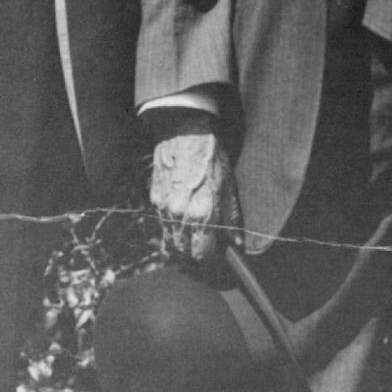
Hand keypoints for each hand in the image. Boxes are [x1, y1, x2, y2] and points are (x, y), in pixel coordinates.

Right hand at [149, 113, 239, 263]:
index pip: (202, 254)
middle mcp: (180, 215)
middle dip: (193, 254)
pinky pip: (162, 224)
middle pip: (183, 252)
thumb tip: (237, 244)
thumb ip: (232, 220)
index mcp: (202, 214)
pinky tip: (181, 219)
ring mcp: (164, 208)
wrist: (186, 133)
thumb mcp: (230, 188)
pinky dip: (170, 227)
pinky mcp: (154, 199)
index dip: (210, 257)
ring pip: (169, 241)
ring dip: (180, 243)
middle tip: (204, 247)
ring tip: (192, 236)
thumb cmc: (212, 159)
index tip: (216, 253)